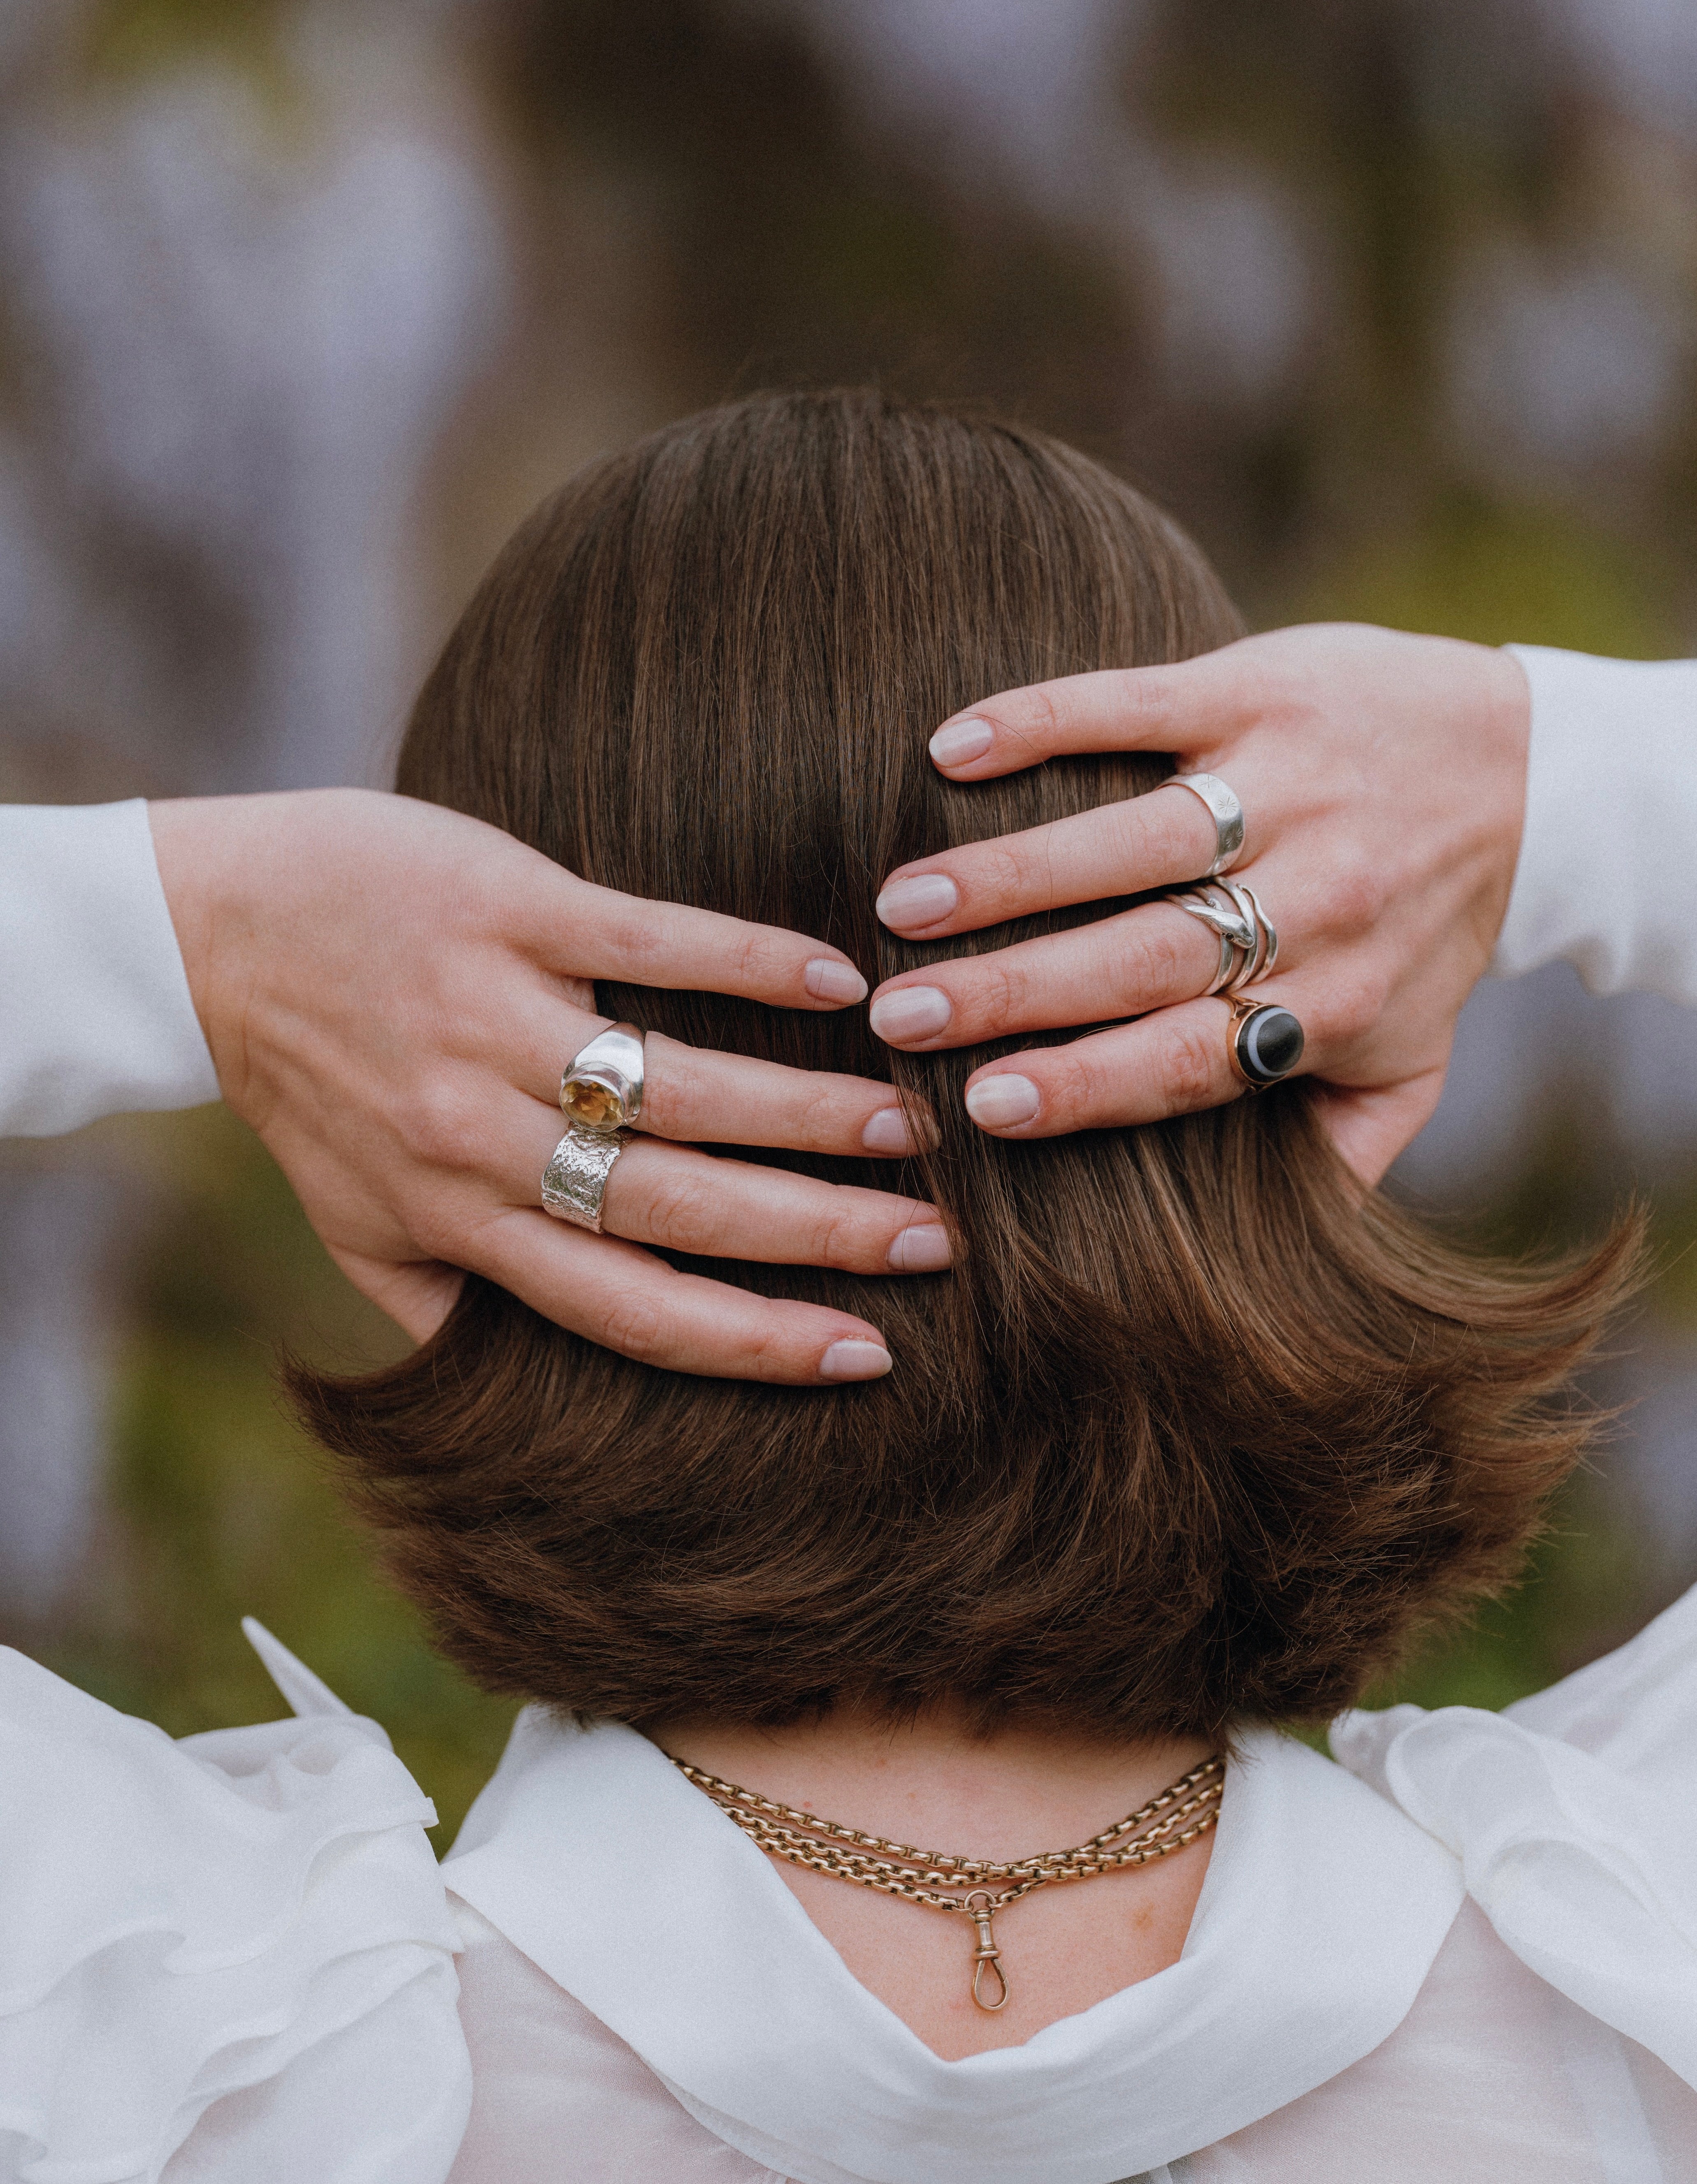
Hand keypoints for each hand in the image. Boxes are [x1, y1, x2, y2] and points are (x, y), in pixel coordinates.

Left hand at [151, 789, 944, 1381]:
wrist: (205, 931)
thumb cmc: (305, 1085)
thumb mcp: (359, 1224)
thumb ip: (446, 1304)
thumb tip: (531, 1396)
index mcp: (460, 1220)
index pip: (632, 1306)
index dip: (755, 1339)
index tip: (864, 1353)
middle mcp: (480, 1135)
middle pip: (681, 1204)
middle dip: (821, 1231)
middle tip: (934, 1239)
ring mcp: (493, 1016)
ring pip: (680, 1084)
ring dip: (808, 1110)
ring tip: (909, 1124)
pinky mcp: (504, 906)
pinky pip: (647, 942)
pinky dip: (748, 965)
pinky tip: (837, 983)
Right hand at [866, 624, 1529, 1181]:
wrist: (1534, 772)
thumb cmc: (1434, 931)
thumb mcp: (1411, 1059)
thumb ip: (1338, 1147)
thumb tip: (1263, 1261)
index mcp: (1327, 1002)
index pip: (1184, 1057)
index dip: (1081, 1084)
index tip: (977, 1105)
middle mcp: (1311, 898)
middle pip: (1140, 956)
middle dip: (1010, 989)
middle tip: (898, 1014)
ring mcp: (1284, 786)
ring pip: (1131, 838)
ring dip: (1008, 872)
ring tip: (902, 904)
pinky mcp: (1261, 690)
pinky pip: (1140, 704)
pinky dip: (1044, 722)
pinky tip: (954, 748)